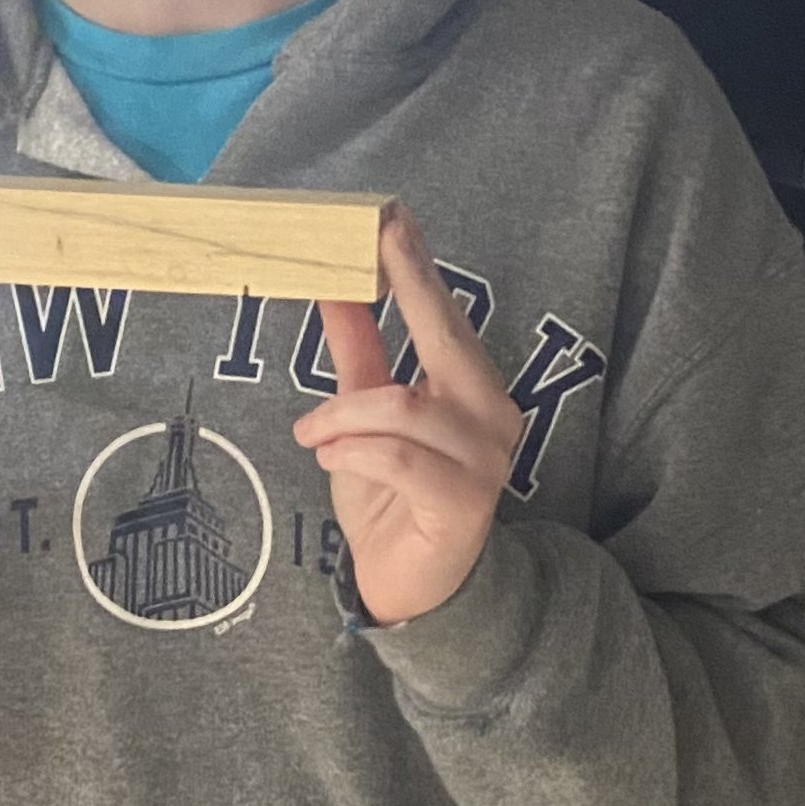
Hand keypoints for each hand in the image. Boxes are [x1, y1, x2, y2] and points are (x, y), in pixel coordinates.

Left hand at [294, 207, 524, 625]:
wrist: (415, 587)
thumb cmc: (393, 497)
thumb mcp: (364, 417)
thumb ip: (360, 356)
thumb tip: (335, 289)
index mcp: (472, 388)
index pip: (445, 316)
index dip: (418, 267)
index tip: (390, 218)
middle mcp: (492, 415)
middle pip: (445, 338)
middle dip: (406, 289)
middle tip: (364, 249)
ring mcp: (485, 460)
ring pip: (403, 406)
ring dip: (342, 415)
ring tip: (312, 433)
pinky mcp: (463, 502)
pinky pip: (397, 458)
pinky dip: (354, 451)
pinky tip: (331, 456)